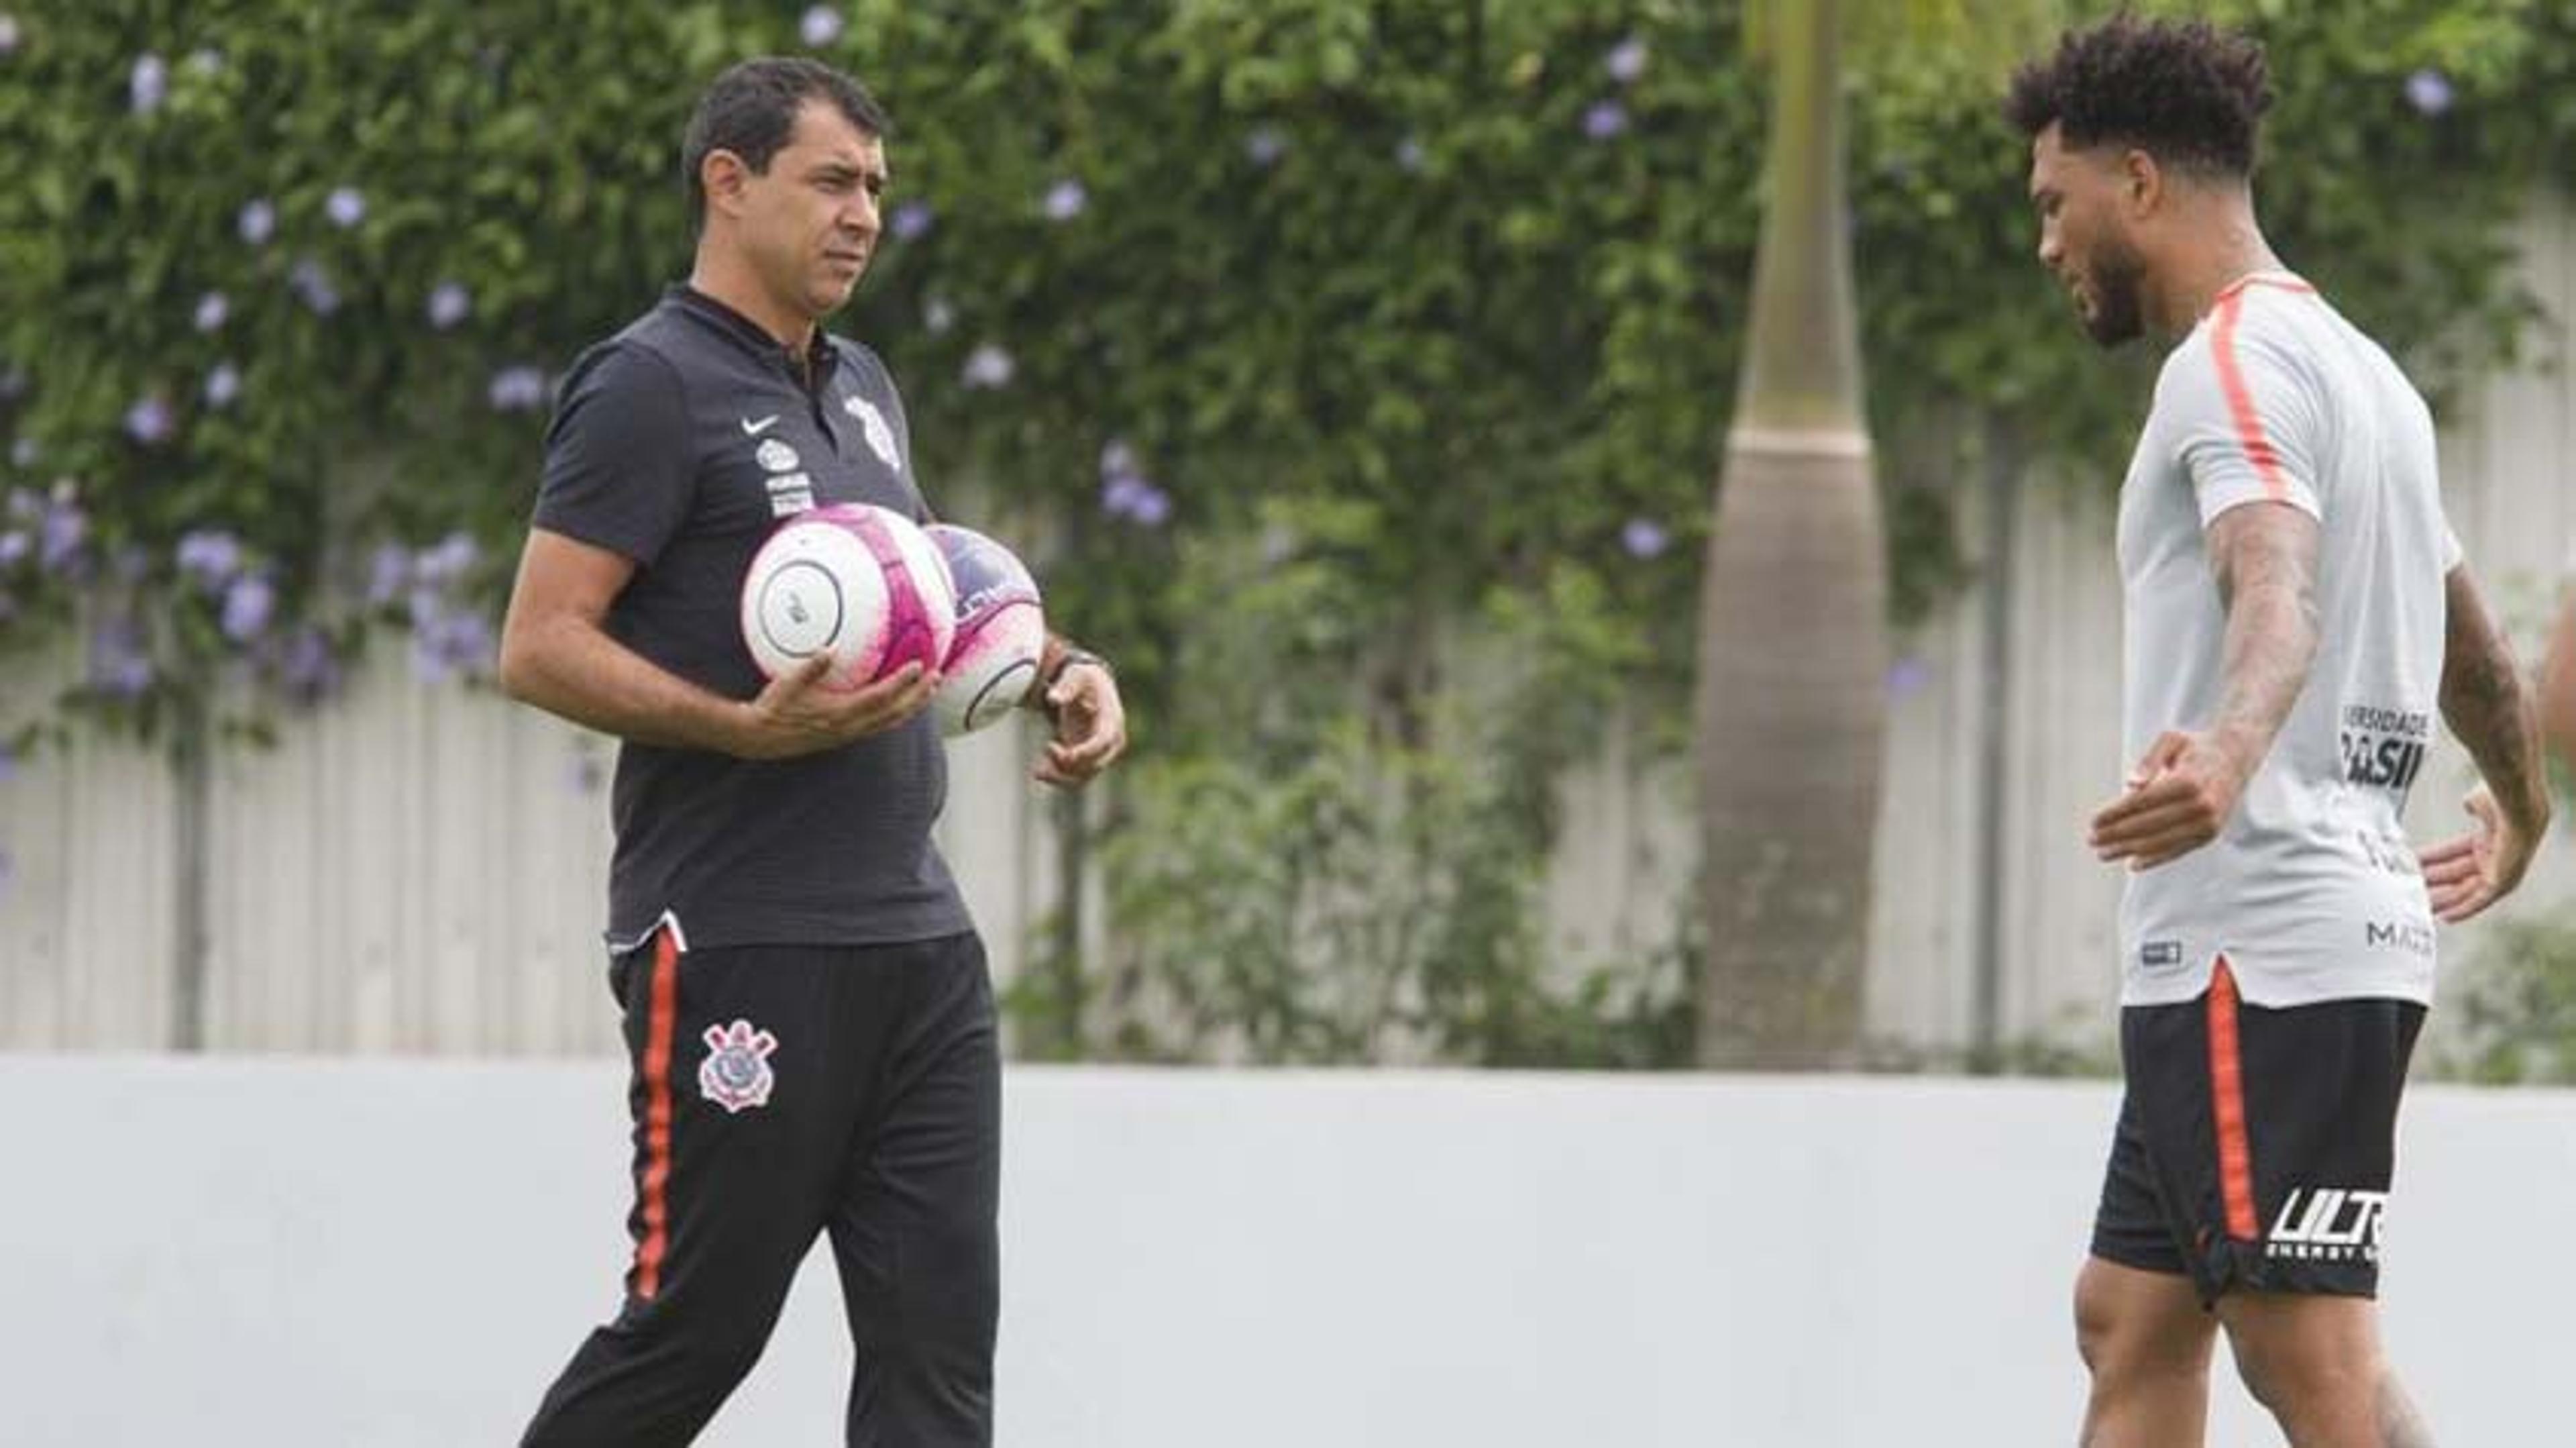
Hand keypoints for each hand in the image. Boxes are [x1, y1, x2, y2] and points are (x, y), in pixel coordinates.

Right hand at [732, 655, 936, 759]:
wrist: (761, 738)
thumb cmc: (773, 707)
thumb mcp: (787, 684)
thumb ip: (811, 667)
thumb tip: (829, 648)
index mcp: (840, 714)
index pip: (880, 698)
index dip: (902, 684)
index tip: (919, 666)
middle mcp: (849, 727)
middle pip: (894, 713)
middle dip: (918, 697)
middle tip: (937, 678)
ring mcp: (848, 734)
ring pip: (889, 722)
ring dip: (911, 707)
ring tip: (928, 691)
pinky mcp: (844, 737)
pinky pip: (878, 725)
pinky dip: (895, 713)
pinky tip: (900, 704)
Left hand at [1034, 660, 1126, 787]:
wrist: (1090, 688)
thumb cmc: (1083, 681)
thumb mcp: (1075, 676)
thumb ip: (1066, 687)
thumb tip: (1052, 698)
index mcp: (1111, 719)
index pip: (1104, 740)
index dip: (1088, 751)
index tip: (1067, 755)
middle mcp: (1111, 740)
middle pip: (1096, 763)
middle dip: (1071, 765)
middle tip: (1048, 748)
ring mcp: (1100, 752)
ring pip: (1085, 775)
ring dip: (1061, 776)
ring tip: (1038, 770)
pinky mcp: (1087, 759)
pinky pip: (1076, 776)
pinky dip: (1059, 778)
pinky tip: (1039, 772)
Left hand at [2088, 730, 2251, 870]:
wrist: (2236, 758)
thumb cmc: (2195, 747)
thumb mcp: (2171, 740)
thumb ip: (2149, 760)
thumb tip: (2130, 785)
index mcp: (2188, 781)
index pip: (2142, 803)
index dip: (2115, 814)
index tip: (2093, 822)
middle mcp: (2201, 805)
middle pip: (2149, 826)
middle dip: (2116, 835)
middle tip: (2091, 840)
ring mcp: (2208, 823)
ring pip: (2161, 842)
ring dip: (2129, 850)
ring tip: (2104, 853)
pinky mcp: (2211, 834)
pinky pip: (2178, 850)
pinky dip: (2155, 859)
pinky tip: (2132, 864)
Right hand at [2418, 785, 2535, 923]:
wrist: (2517, 809)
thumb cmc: (2501, 801)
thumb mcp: (2479, 802)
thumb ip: (2473, 805)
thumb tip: (2470, 804)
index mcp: (2491, 837)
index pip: (2457, 852)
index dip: (2436, 859)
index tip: (2418, 864)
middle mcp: (2496, 857)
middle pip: (2459, 874)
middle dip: (2433, 882)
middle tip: (2410, 889)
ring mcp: (2500, 871)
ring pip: (2466, 890)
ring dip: (2443, 898)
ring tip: (2420, 905)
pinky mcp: (2501, 883)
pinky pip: (2479, 901)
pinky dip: (2462, 910)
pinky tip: (2446, 917)